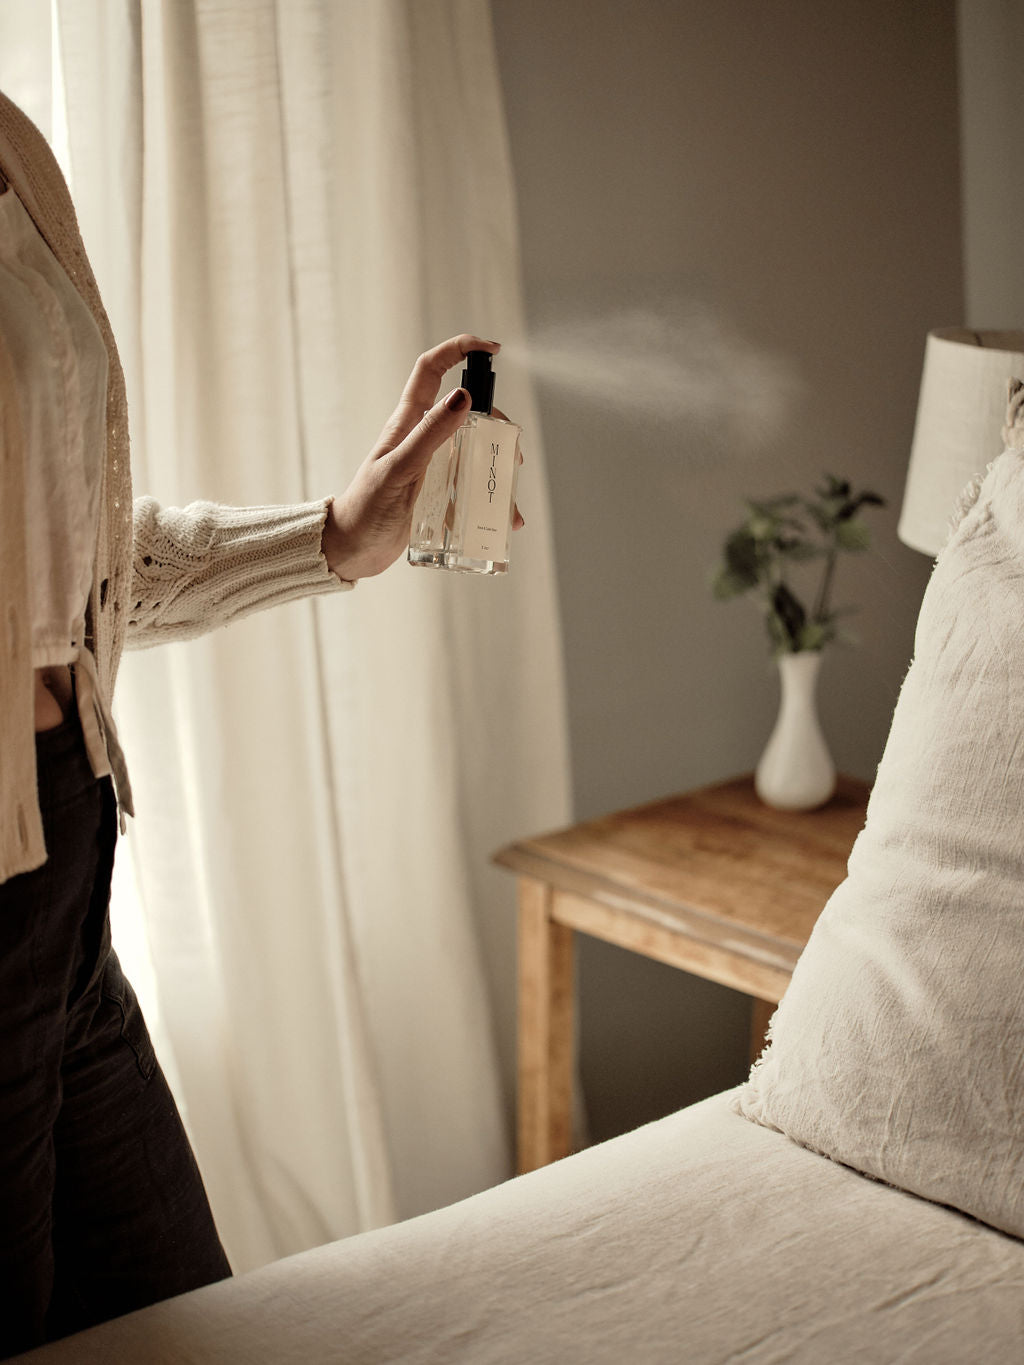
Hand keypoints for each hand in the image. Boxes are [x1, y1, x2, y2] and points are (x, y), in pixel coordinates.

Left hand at [321, 334, 523, 581]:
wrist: (350, 552)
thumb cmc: (365, 509)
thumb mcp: (399, 470)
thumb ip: (429, 435)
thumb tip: (462, 396)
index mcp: (407, 423)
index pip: (432, 370)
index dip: (458, 349)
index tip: (491, 348)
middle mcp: (421, 439)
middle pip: (466, 413)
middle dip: (495, 424)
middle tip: (511, 450)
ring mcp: (430, 466)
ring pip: (473, 451)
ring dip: (496, 467)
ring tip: (509, 494)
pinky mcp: (436, 494)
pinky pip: (469, 488)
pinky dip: (488, 501)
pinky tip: (502, 519)